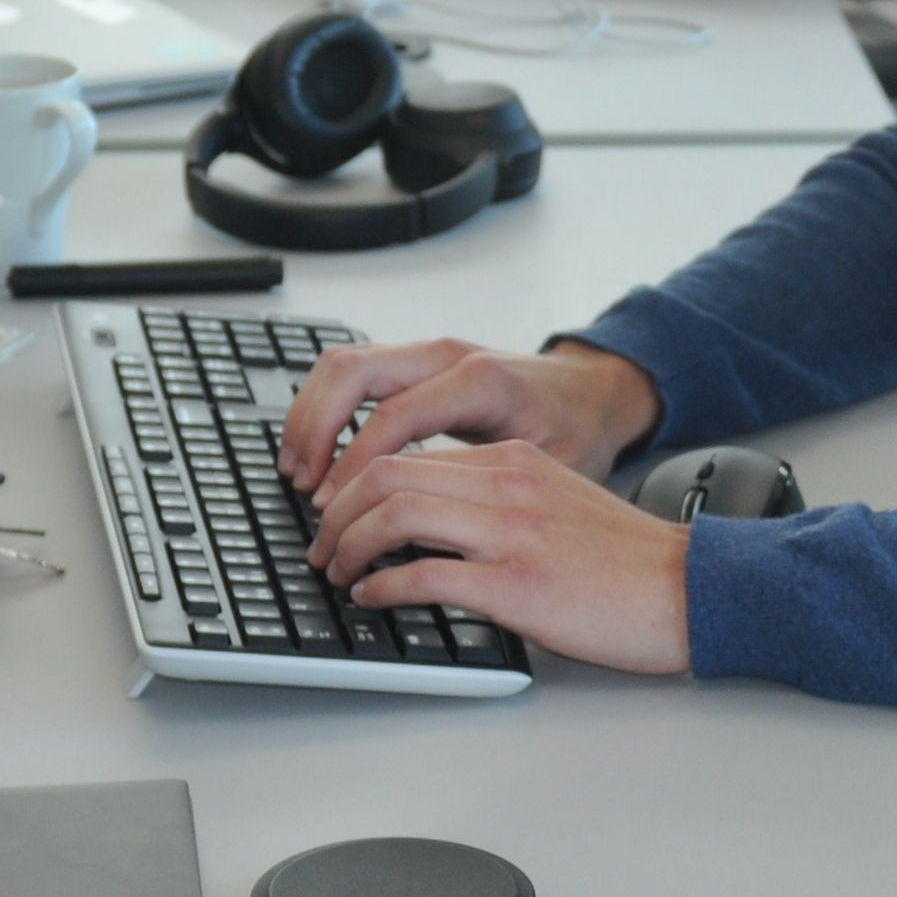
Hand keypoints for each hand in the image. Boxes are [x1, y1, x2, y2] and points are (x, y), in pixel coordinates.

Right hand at [279, 335, 662, 499]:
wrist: (597, 392)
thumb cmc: (579, 432)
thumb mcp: (549, 469)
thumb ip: (490, 494)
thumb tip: (434, 542)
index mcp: (480, 382)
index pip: (391, 417)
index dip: (353, 465)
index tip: (333, 507)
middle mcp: (448, 356)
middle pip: (352, 371)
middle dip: (315, 429)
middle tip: (303, 486)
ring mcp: (430, 353)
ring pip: (343, 363)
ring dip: (310, 414)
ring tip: (298, 472)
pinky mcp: (420, 362)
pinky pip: (355, 371)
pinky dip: (325, 407)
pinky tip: (319, 452)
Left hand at [307, 438, 691, 674]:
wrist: (688, 589)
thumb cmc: (627, 562)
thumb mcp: (558, 504)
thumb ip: (499, 503)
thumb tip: (431, 528)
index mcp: (514, 462)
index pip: (407, 453)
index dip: (354, 485)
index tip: (337, 516)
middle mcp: (507, 486)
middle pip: (387, 474)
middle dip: (336, 512)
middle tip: (321, 546)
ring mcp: (510, 534)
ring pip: (395, 514)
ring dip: (348, 545)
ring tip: (338, 573)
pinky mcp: (517, 585)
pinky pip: (424, 576)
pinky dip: (383, 586)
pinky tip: (374, 598)